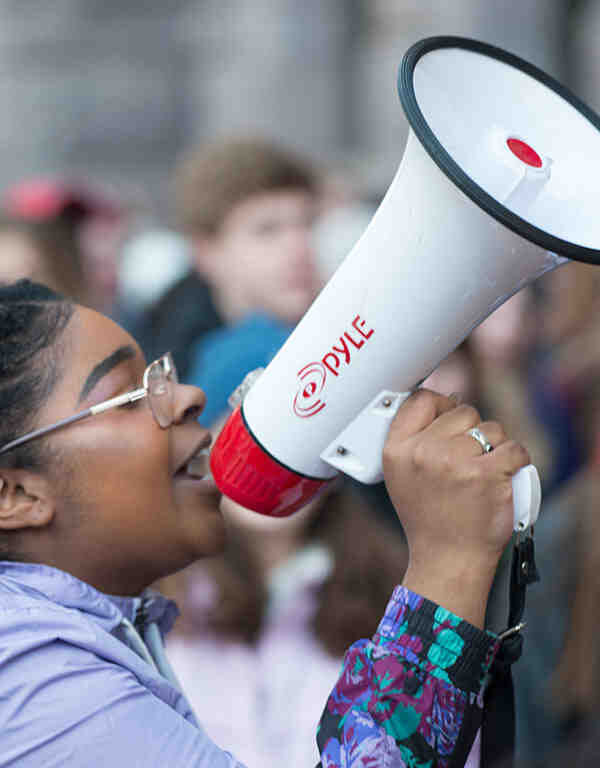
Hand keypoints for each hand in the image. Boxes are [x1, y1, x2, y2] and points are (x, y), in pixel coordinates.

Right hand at [382, 389, 529, 627]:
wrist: (448, 560)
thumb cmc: (429, 518)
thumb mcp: (401, 475)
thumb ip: (415, 437)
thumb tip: (447, 400)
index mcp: (398, 450)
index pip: (422, 399)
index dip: (441, 404)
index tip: (450, 419)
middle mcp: (423, 452)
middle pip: (463, 411)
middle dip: (472, 431)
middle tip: (467, 461)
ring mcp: (456, 462)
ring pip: (491, 429)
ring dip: (495, 446)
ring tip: (484, 472)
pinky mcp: (488, 475)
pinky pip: (514, 449)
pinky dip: (516, 461)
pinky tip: (505, 475)